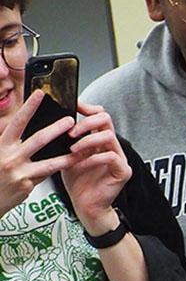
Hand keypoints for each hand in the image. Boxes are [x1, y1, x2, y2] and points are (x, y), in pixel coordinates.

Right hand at [0, 90, 75, 215]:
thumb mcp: (0, 154)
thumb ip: (14, 144)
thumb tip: (35, 130)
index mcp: (1, 145)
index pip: (17, 123)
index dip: (29, 108)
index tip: (40, 94)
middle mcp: (9, 157)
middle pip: (37, 139)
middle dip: (56, 129)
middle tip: (71, 120)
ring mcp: (18, 172)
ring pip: (49, 162)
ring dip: (68, 154)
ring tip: (82, 146)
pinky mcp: (26, 186)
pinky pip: (48, 175)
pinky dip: (61, 168)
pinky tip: (74, 162)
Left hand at [60, 103, 130, 232]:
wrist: (85, 206)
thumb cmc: (78, 182)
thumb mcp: (67, 156)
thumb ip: (66, 140)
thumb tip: (52, 123)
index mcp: (99, 140)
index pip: (99, 115)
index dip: (87, 108)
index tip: (72, 106)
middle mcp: (111, 146)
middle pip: (106, 119)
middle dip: (87, 122)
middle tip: (71, 132)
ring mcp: (120, 158)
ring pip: (109, 136)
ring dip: (88, 140)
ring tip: (73, 149)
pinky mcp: (123, 172)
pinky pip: (111, 157)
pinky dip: (93, 158)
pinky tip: (81, 164)